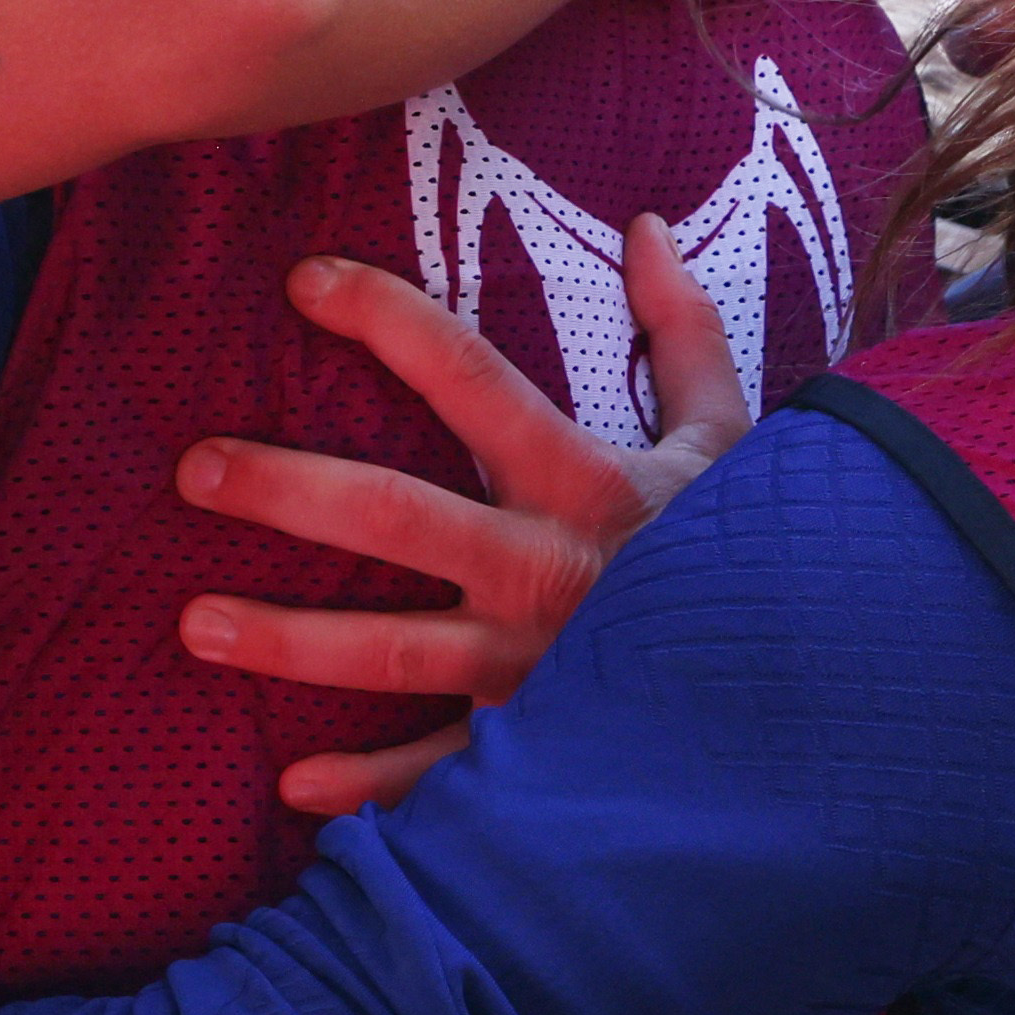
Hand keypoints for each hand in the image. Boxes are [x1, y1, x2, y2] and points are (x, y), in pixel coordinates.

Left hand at [174, 231, 756, 817]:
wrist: (821, 695)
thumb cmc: (763, 554)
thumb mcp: (734, 436)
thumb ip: (681, 332)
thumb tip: (641, 226)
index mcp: (585, 481)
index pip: (469, 377)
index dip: (385, 321)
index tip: (305, 281)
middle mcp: (546, 568)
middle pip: (394, 516)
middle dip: (286, 490)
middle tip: (195, 470)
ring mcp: (533, 667)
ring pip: (390, 649)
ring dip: (286, 642)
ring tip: (193, 624)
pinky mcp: (538, 749)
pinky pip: (439, 776)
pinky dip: (368, 789)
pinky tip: (291, 785)